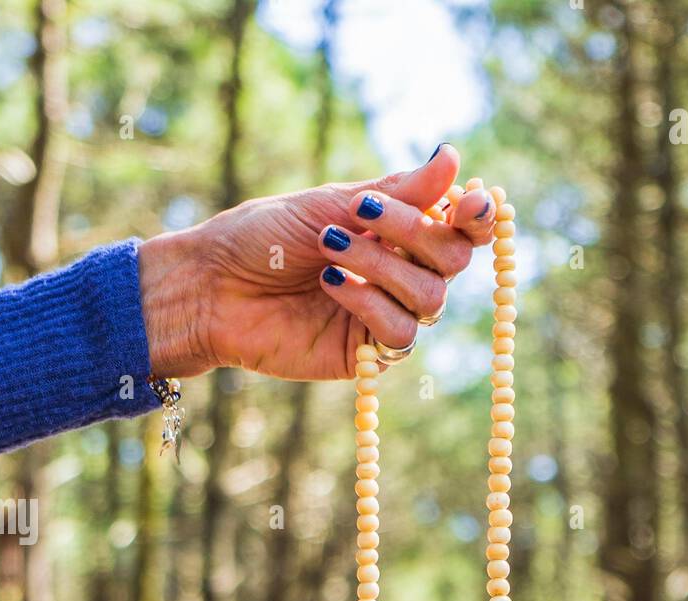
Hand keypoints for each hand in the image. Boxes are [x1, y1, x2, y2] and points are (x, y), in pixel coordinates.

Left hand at [137, 143, 497, 380]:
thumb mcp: (331, 203)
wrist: (213, 286)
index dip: (475, 216)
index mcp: (398, 232)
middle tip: (360, 211)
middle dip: (414, 231)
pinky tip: (330, 284)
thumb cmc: (264, 237)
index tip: (465, 202)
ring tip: (329, 247)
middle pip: (453, 261)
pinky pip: (399, 334)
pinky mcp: (366, 355)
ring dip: (383, 267)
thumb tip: (453, 159)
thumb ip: (396, 191)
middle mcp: (401, 274)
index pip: (459, 227)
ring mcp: (386, 314)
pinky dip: (369, 303)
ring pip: (431, 299)